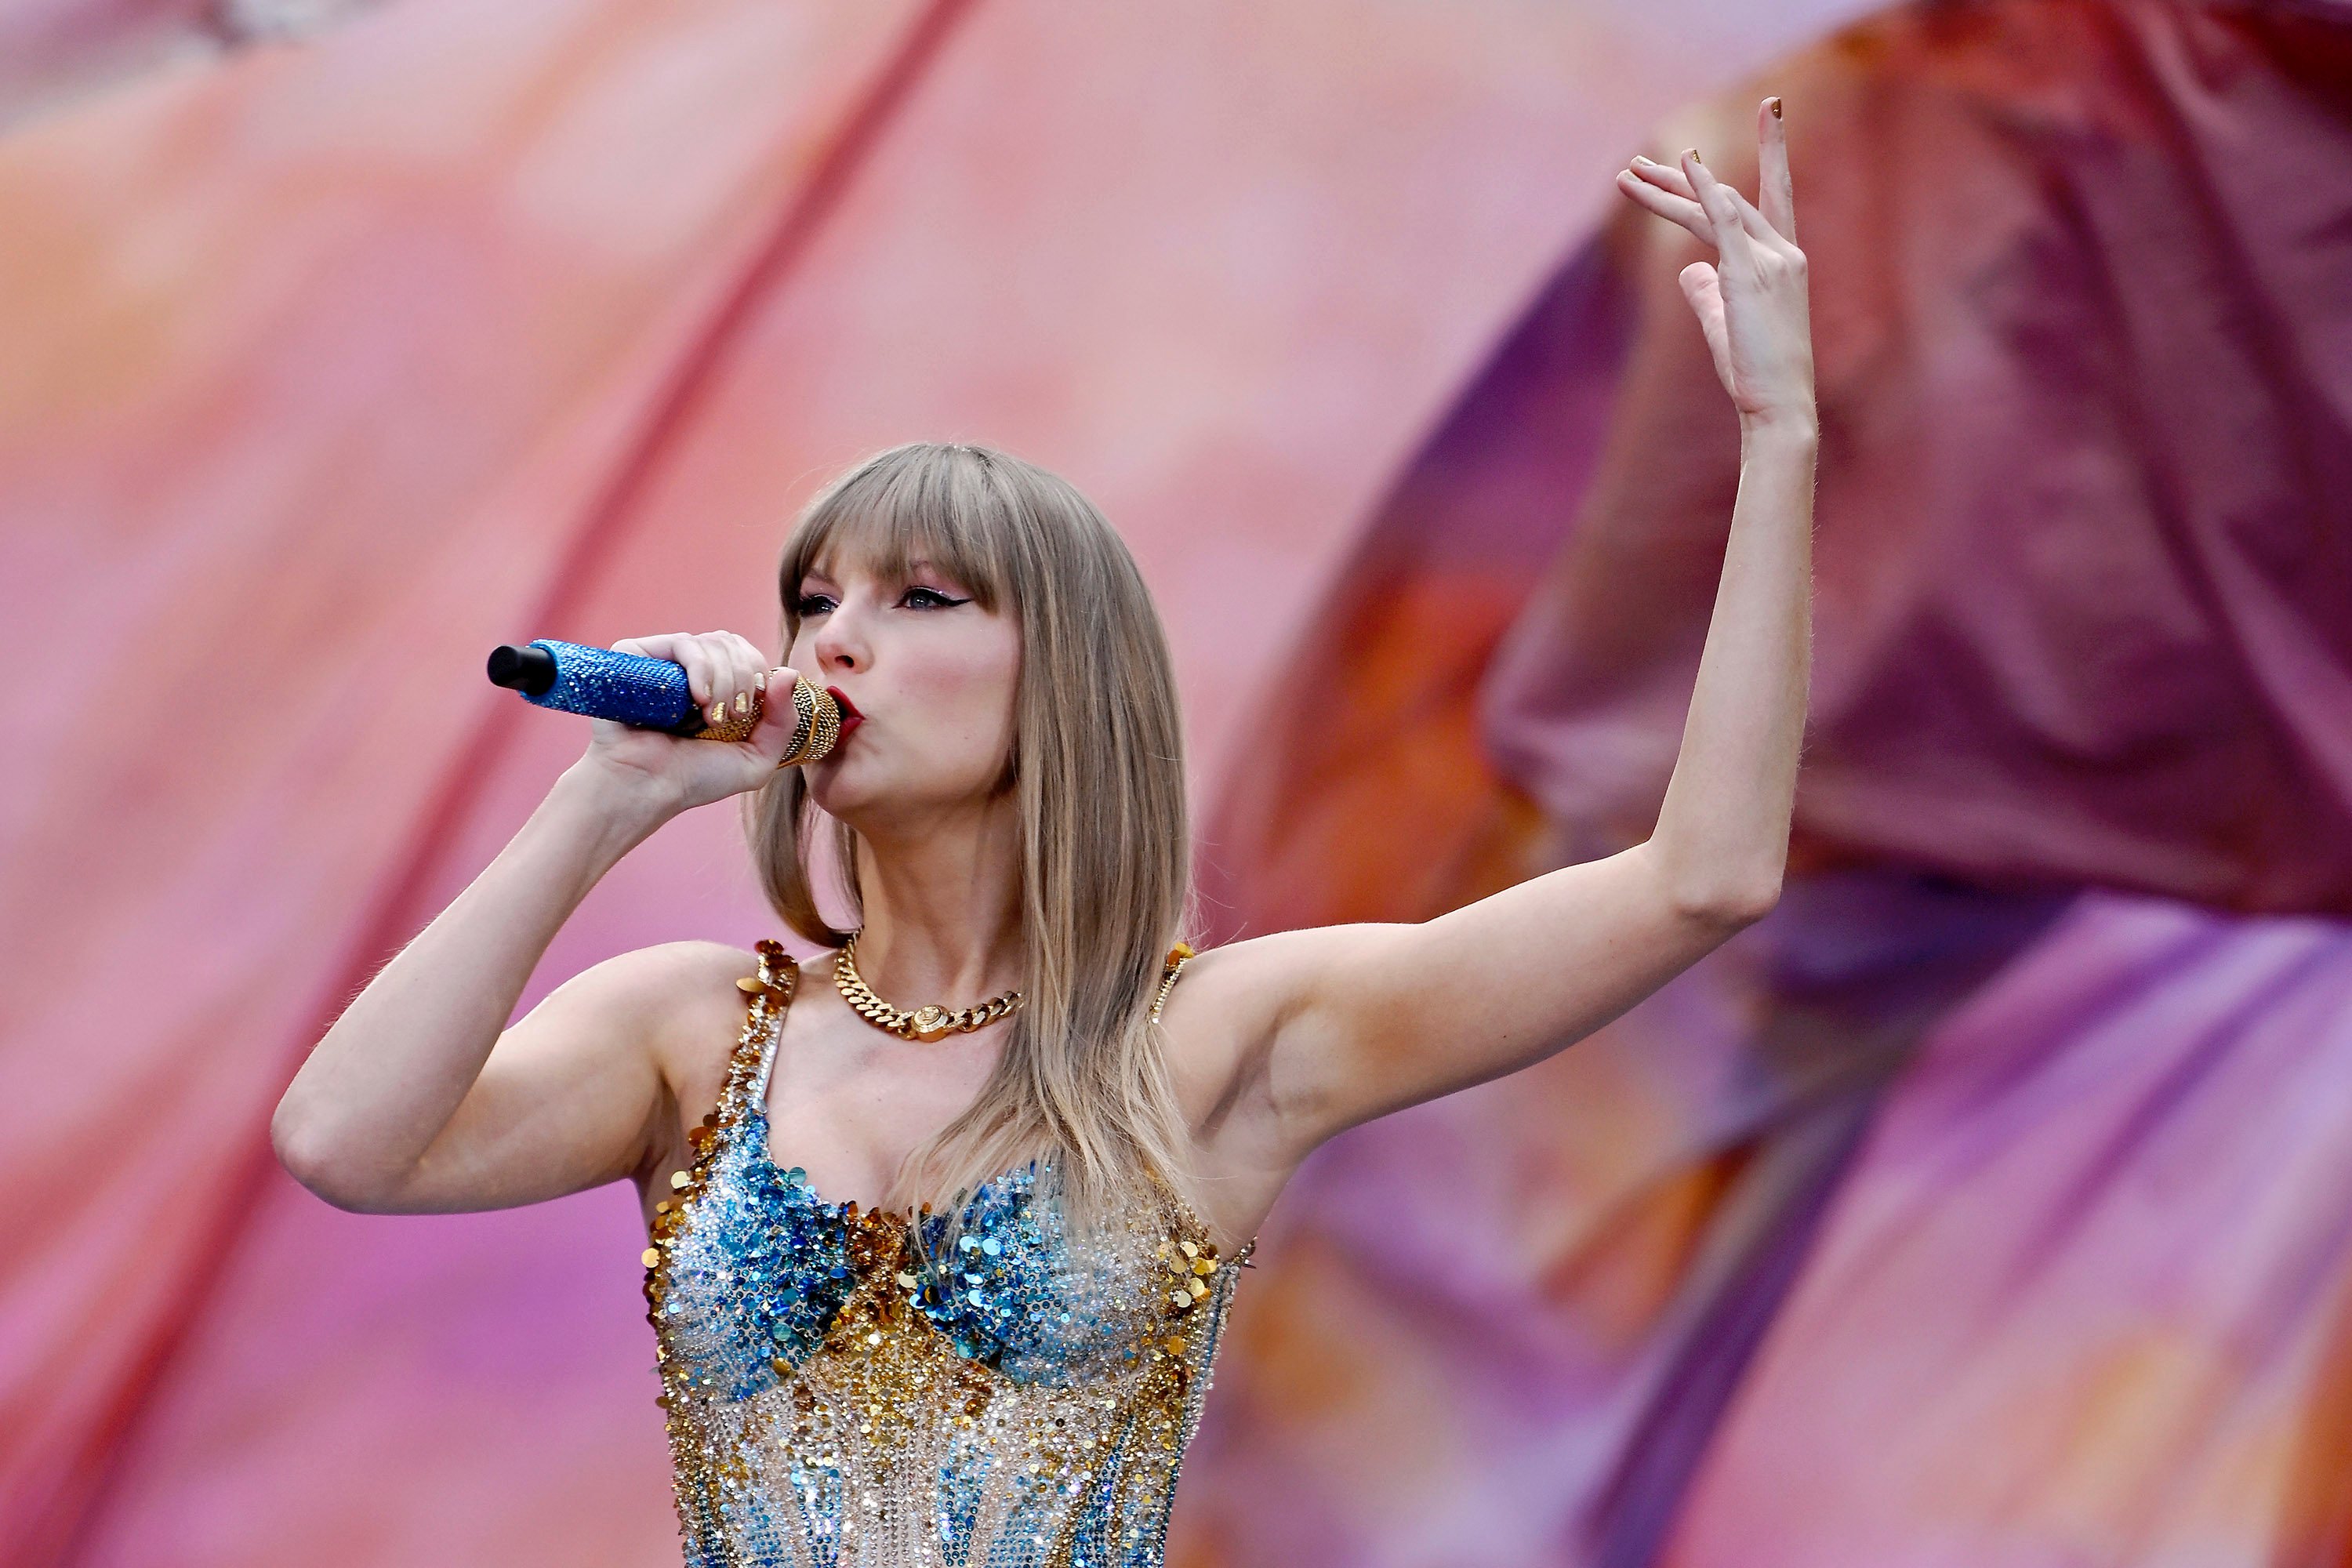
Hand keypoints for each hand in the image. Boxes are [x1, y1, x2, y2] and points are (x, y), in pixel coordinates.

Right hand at [576, 630, 807, 812]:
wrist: (645, 787)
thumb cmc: (694, 779)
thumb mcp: (756, 759)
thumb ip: (783, 721)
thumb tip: (789, 673)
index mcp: (716, 687)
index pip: (748, 654)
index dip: (758, 674)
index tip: (748, 713)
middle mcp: (690, 671)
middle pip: (734, 644)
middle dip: (744, 679)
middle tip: (732, 716)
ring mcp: (665, 662)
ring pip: (714, 642)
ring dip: (724, 680)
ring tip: (710, 716)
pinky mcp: (638, 657)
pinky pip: (684, 643)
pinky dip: (700, 668)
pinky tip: (697, 699)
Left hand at [1615, 97, 1813, 431]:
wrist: (1779, 406)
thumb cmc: (1755, 375)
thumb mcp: (1725, 326)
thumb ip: (1707, 293)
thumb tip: (1687, 272)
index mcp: (1784, 260)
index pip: (1773, 196)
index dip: (1772, 150)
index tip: (1769, 109)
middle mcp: (1783, 251)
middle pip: (1725, 199)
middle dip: (1678, 180)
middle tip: (1637, 164)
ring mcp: (1771, 259)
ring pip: (1712, 208)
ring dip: (1667, 188)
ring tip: (1626, 174)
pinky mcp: (1750, 273)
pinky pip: (1724, 220)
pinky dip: (1703, 190)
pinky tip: (1685, 166)